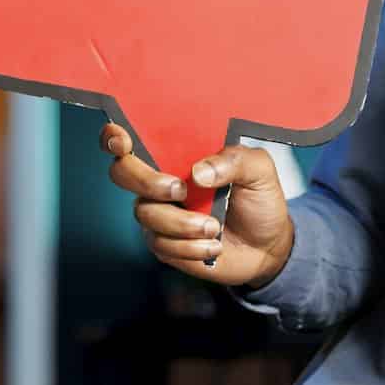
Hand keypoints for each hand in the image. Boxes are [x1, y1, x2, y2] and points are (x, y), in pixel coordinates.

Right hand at [102, 123, 295, 287]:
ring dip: (183, 223)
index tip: (124, 142)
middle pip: (123, 173)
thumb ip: (234, 160)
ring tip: (215, 227)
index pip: (134, 139)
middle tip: (180, 191)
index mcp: (179, 154)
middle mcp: (161, 180)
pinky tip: (213, 245)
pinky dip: (191, 247)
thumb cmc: (259, 201)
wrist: (268, 247)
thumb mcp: (259, 171)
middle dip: (148, 181)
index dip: (115, 136)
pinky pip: (161, 244)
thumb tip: (198, 172)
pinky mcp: (164, 244)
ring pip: (145, 213)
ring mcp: (159, 213)